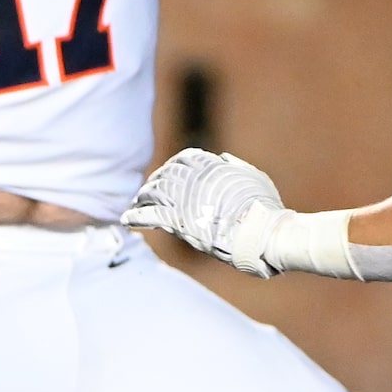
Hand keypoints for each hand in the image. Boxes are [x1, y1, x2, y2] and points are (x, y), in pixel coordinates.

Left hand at [126, 148, 287, 276]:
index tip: (169, 172)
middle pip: (165, 175)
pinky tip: (127, 219)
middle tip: (148, 190)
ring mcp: (184, 201)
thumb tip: (222, 158)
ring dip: (143, 197)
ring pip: (154, 194)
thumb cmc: (264, 208)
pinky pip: (150, 217)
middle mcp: (194, 180)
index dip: (174, 165)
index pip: (185, 159)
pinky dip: (136, 217)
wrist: (262, 233)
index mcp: (212, 166)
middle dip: (155, 181)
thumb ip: (236, 166)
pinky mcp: (177, 222)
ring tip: (137, 203)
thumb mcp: (254, 177)